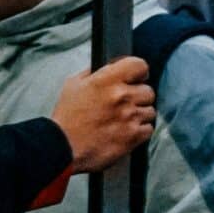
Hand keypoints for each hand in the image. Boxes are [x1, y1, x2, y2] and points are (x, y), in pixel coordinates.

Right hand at [52, 57, 154, 173]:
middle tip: (124, 104)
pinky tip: (125, 131)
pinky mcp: (133, 136)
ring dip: (139, 114)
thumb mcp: (73, 85)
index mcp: (106, 80)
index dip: (138, 73)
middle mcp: (121, 96)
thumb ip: (93, 73)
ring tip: (122, 120)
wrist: (63, 146)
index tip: (134, 79)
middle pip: (148, 90)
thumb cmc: (67, 118)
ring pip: (150, 111)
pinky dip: (139, 130)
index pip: (140, 66)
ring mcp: (130, 117)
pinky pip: (149, 128)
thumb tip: (109, 68)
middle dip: (138, 96)